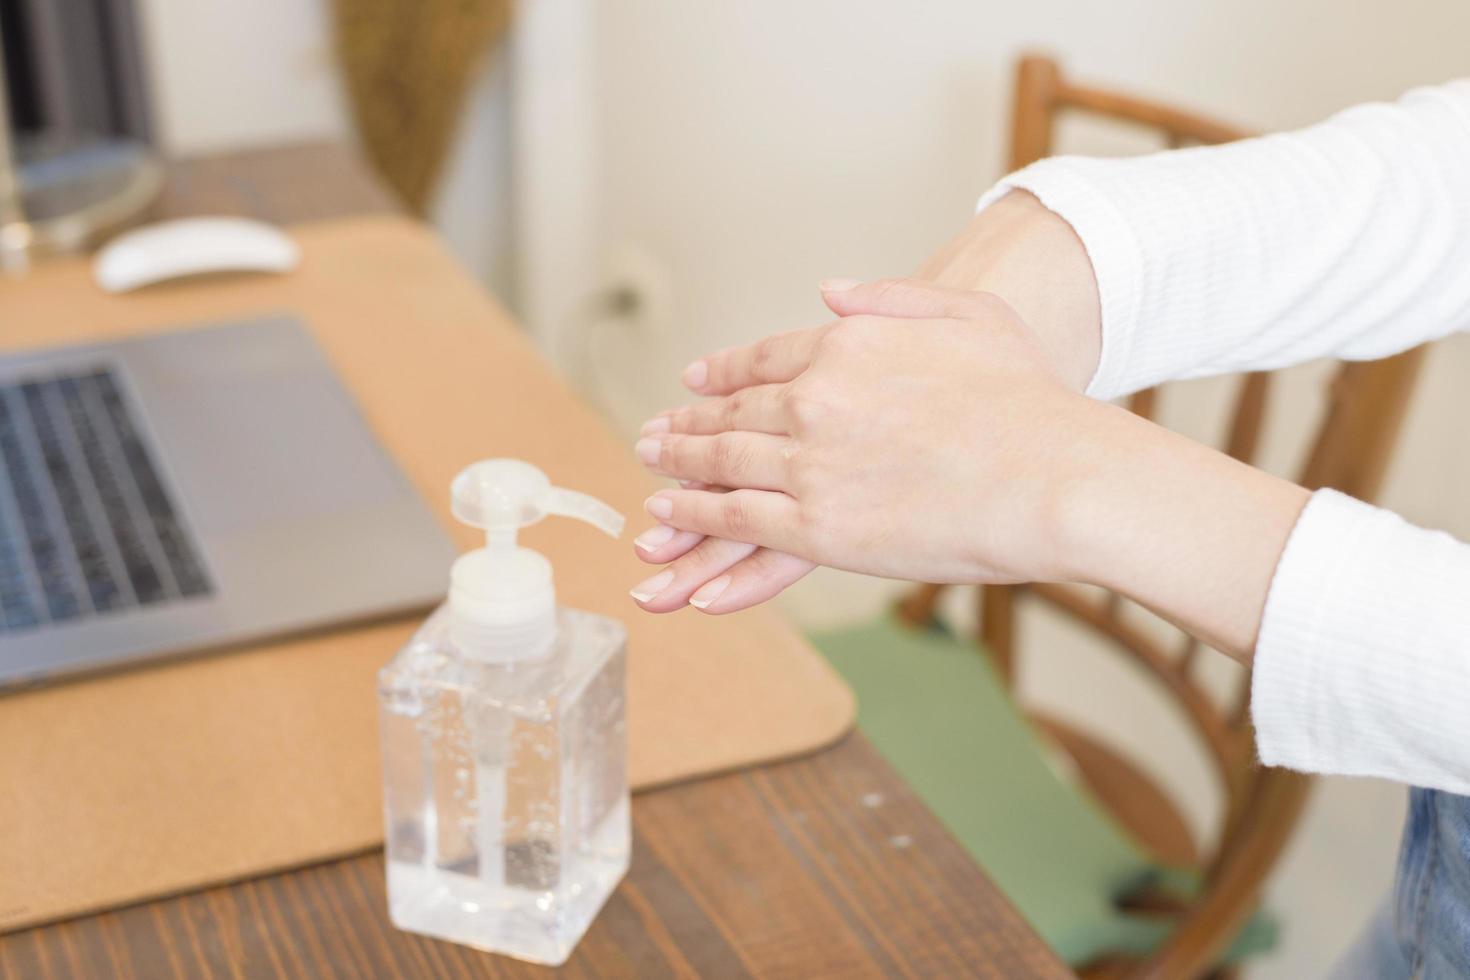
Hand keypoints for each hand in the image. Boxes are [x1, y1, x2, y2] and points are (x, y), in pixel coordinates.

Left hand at [631, 283, 1110, 605]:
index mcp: (847, 346)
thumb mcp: (967, 315)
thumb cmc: (1028, 398)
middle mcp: (815, 399)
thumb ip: (891, 298)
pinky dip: (696, 513)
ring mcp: (811, 464)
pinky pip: (737, 517)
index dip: (724, 372)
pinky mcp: (816, 527)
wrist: (1053, 476)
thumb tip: (830, 291)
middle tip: (653, 431)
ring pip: (724, 463)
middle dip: (688, 422)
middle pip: (733, 412)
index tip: (694, 381)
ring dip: (679, 464)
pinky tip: (669, 511)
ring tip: (650, 465)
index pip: (765, 358)